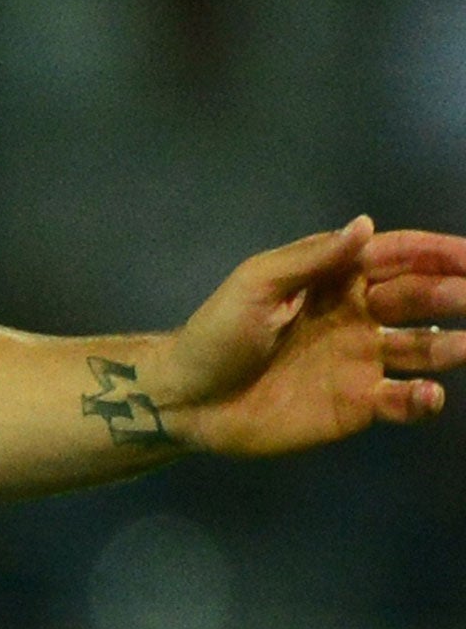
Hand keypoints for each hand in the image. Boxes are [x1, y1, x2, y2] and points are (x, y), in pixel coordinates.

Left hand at [155, 216, 465, 456]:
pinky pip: (402, 400)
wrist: (189, 398)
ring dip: (451, 345)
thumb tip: (365, 224)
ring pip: (423, 348)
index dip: (436, 252)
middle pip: (419, 299)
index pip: (395, 257)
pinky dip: (422, 399)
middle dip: (453, 293)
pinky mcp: (357, 405)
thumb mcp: (257, 285)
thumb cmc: (218, 333)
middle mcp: (357, 316)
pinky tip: (427, 394)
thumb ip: (312, 258)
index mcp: (333, 280)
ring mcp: (360, 361)